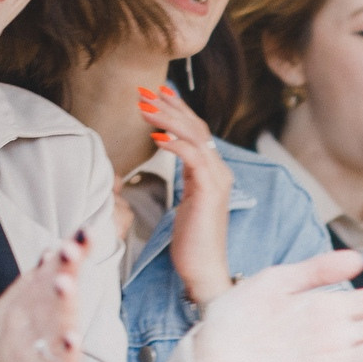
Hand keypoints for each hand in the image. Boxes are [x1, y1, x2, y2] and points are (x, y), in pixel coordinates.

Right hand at [0, 238, 86, 361]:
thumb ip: (37, 288)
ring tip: (67, 284)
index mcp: (18, 314)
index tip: (82, 233)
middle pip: (46, 299)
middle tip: (72, 248)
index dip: (63, 258)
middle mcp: (24, 335)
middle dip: (60, 273)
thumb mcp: (20, 323)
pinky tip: (72, 341)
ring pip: (49, 331)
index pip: (43, 281)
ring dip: (58, 308)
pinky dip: (63, 356)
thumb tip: (52, 251)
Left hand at [140, 81, 233, 305]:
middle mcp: (219, 170)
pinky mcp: (209, 191)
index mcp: (213, 171)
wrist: (204, 270)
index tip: (155, 93)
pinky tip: (155, 138)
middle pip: (196, 125)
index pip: (197, 130)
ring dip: (167, 118)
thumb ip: (185, 177)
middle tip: (143, 91)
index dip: (177, 108)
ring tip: (143, 106)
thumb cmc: (191, 242)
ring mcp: (217, 179)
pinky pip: (193, 157)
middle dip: (169, 105)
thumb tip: (171, 157)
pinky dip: (174, 143)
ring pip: (195, 135)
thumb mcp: (187, 201)